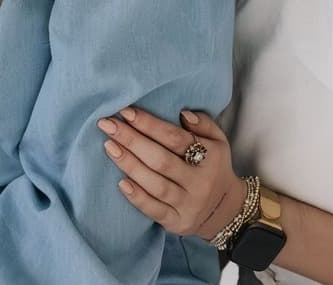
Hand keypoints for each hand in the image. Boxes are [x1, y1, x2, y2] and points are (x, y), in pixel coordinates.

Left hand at [99, 105, 246, 240]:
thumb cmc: (212, 166)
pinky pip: (155, 211)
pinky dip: (137, 198)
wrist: (225, 210)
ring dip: (129, 164)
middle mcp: (199, 183)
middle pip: (160, 160)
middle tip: (107, 124)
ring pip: (155, 184)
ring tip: (108, 146)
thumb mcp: (217, 142)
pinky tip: (120, 183)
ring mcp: (188, 205)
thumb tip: (183, 113)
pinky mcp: (178, 222)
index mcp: (209, 158)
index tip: (125, 111)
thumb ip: (203, 123)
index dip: (149, 124)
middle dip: (131, 140)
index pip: (175, 138)